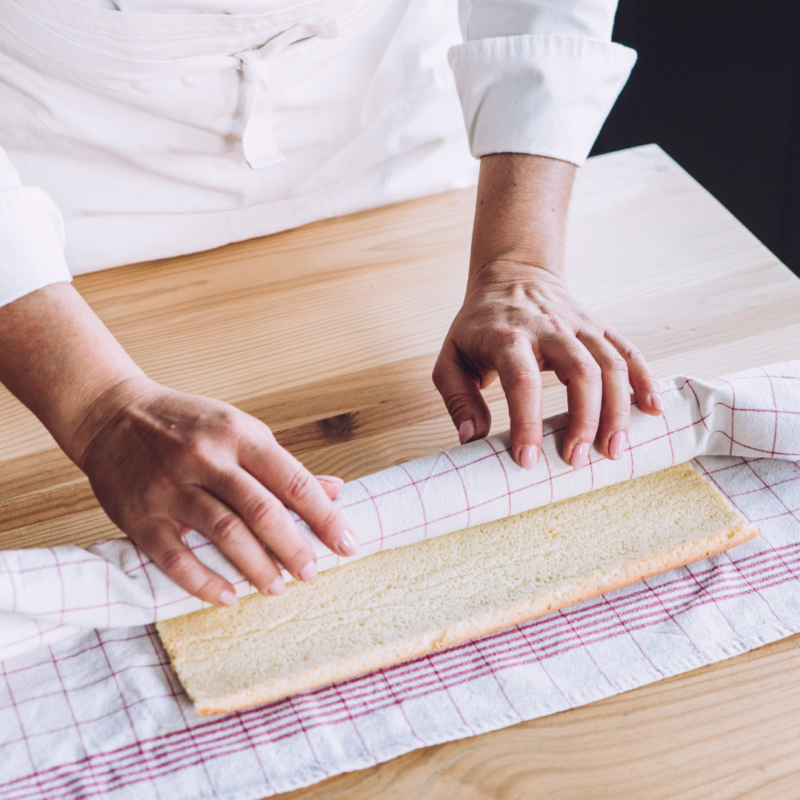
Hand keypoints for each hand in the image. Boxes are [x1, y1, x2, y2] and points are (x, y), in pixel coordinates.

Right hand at [74, 376, 357, 605]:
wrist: (110, 415)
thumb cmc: (187, 424)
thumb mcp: (238, 429)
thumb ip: (282, 465)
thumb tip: (336, 490)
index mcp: (238, 434)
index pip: (292, 480)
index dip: (325, 516)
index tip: (348, 544)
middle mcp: (206, 459)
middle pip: (262, 511)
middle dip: (295, 548)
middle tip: (312, 573)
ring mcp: (171, 487)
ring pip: (224, 534)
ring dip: (257, 568)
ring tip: (277, 588)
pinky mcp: (140, 515)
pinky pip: (175, 558)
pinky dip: (203, 583)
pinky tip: (228, 597)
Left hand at [433, 262, 662, 468]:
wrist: (512, 276)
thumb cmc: (478, 327)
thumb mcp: (451, 357)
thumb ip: (457, 398)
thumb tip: (472, 439)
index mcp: (507, 336)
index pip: (522, 381)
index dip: (526, 422)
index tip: (528, 460)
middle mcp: (549, 328)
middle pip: (580, 372)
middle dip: (584, 420)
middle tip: (577, 460)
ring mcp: (579, 325)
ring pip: (611, 364)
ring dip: (618, 410)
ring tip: (614, 450)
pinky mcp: (599, 326)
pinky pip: (629, 352)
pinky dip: (645, 380)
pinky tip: (652, 410)